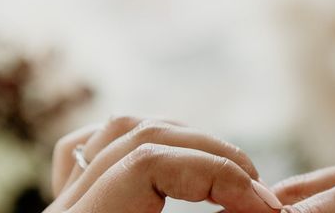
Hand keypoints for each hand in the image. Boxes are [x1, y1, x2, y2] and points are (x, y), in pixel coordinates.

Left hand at [45, 116, 281, 212]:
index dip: (217, 173)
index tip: (263, 205)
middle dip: (215, 155)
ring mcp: (66, 203)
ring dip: (185, 139)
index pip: (149, 164)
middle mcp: (66, 209)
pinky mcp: (74, 208)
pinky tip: (169, 154)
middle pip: (142, 136)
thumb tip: (268, 210)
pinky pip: (92, 148)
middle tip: (259, 190)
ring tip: (227, 170)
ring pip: (120, 129)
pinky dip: (138, 138)